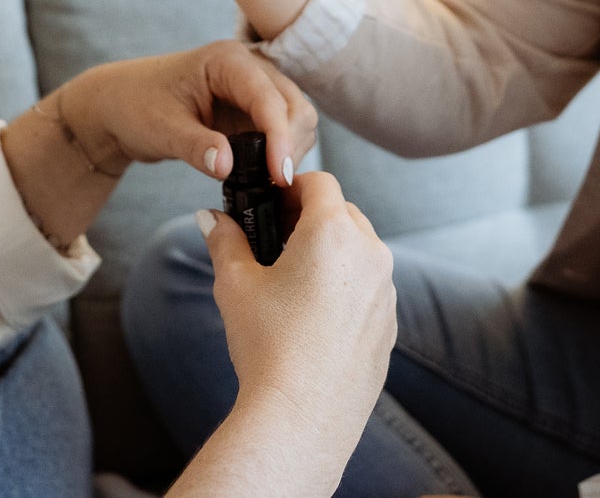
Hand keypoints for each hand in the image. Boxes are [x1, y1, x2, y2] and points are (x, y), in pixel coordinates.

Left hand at [56, 40, 317, 184]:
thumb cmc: (135, 106)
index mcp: (228, 61)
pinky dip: (279, 154)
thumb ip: (194, 146)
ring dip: (289, 151)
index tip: (278, 175)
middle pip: (294, 107)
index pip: (268, 98)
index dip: (279, 137)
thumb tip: (227, 167)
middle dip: (290, 145)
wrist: (121, 105)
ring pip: (296, 120)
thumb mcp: (161, 129)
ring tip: (266, 183)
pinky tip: (263, 177)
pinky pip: (282, 132)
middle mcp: (250, 68)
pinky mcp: (253, 111)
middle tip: (273, 185)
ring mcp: (255, 89)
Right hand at [200, 172, 395, 455]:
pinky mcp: (390, 325)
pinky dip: (347, 289)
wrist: (301, 416)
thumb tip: (210, 218)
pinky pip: (370, 290)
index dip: (292, 187)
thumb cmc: (268, 345)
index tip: (271, 205)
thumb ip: (224, 240)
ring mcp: (386, 292)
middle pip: (344, 213)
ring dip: (333, 253)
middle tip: (277, 242)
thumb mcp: (235, 284)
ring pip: (361, 251)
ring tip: (294, 282)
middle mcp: (370, 253)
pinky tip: (314, 318)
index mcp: (334, 231)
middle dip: (312, 218)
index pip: (319, 182)